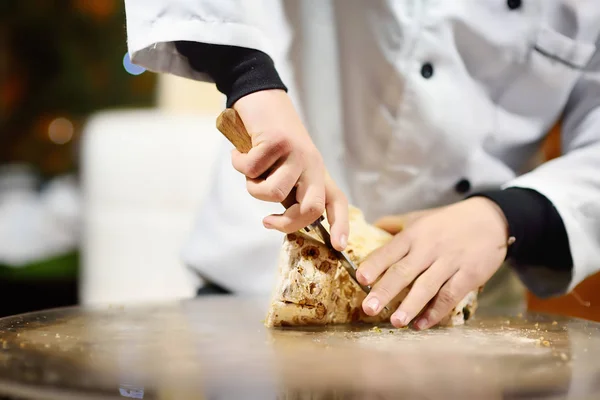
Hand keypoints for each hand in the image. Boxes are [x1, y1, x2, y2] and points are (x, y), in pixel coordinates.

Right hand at [232, 89, 348, 249]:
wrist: (260, 98)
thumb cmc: (268, 140)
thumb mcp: (285, 168)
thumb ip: (289, 191)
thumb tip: (286, 222)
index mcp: (317, 172)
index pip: (336, 201)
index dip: (341, 225)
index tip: (339, 247)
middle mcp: (313, 163)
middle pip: (310, 208)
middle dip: (286, 223)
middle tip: (267, 222)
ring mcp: (297, 152)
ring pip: (272, 192)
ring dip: (252, 186)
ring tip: (249, 169)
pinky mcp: (278, 141)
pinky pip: (251, 170)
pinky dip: (238, 163)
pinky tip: (240, 151)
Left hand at [356, 197, 509, 328]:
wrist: (491, 219)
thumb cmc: (448, 221)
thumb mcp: (420, 218)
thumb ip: (395, 224)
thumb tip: (372, 226)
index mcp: (414, 235)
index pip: (389, 250)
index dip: (375, 264)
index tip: (360, 277)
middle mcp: (429, 248)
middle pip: (404, 271)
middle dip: (385, 290)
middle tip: (369, 308)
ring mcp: (449, 262)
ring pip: (426, 286)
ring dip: (410, 305)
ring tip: (395, 322)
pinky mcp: (469, 275)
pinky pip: (450, 295)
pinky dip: (436, 311)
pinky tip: (421, 324)